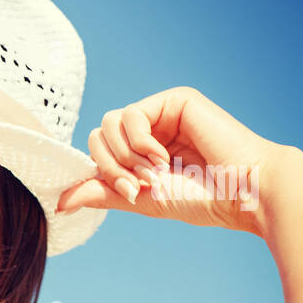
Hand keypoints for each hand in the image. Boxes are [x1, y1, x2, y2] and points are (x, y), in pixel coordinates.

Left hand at [56, 86, 301, 235]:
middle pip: (97, 137)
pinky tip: (166, 156)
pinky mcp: (175, 100)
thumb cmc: (201, 199)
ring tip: (156, 173)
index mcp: (141, 151)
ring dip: (126, 157)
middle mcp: (150, 129)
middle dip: (113, 167)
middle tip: (141, 186)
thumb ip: (102, 193)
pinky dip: (141, 142)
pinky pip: (130, 115)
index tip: (131, 193)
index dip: (104, 174)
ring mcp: (162, 112)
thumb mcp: (141, 199)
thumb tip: (59, 202)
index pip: (98, 152)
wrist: (242, 192)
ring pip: (107, 125)